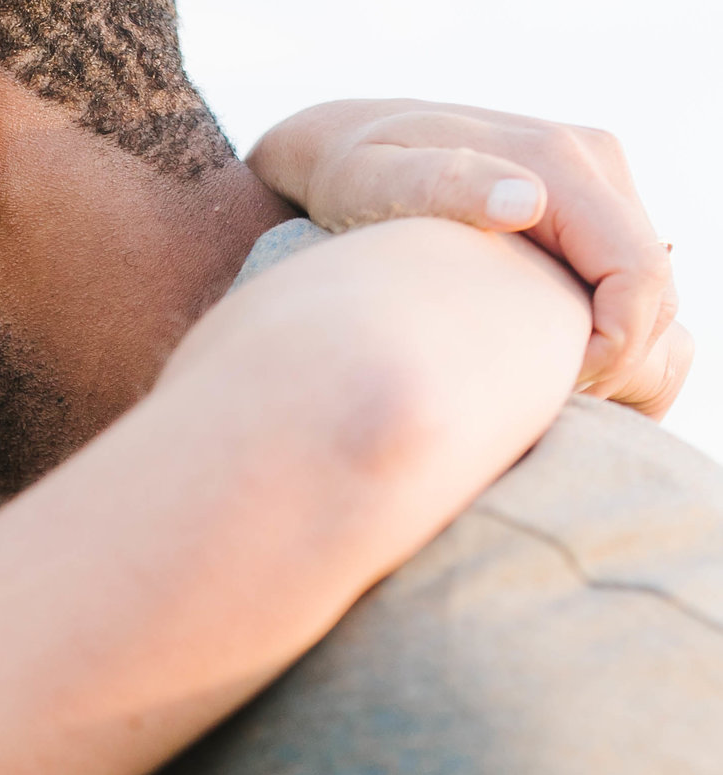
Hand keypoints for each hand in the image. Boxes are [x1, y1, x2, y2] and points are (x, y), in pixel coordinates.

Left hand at [249, 100, 692, 419]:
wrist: (340, 147)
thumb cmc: (347, 177)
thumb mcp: (372, 181)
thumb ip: (442, 186)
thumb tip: (527, 202)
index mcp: (559, 161)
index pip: (639, 275)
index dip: (615, 351)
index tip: (552, 392)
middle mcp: (594, 162)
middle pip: (657, 289)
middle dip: (617, 360)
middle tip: (539, 402)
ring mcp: (597, 183)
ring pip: (651, 290)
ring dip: (615, 350)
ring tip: (536, 386)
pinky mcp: (588, 207)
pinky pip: (627, 280)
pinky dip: (603, 329)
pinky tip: (541, 360)